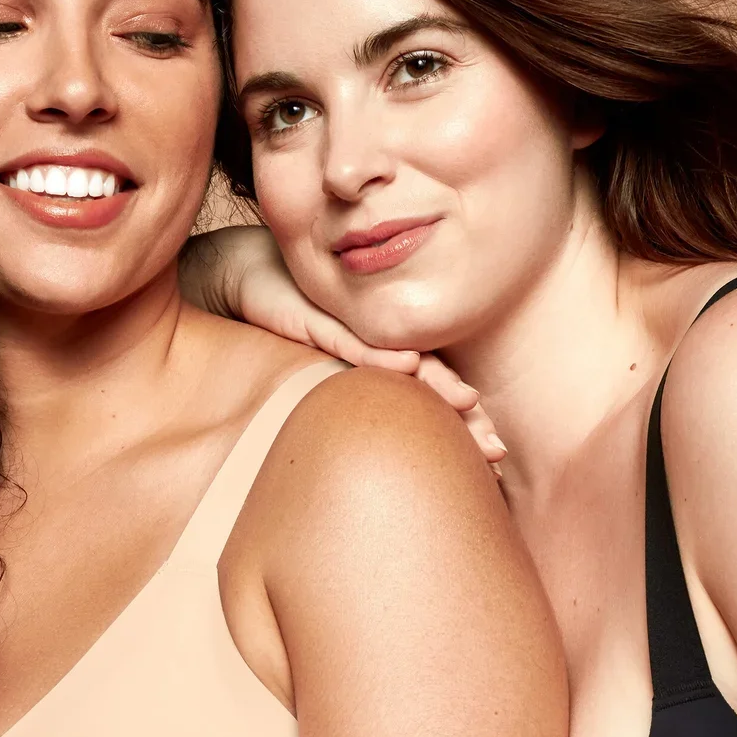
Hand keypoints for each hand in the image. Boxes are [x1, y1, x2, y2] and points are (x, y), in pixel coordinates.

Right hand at [179, 226, 506, 478]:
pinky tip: (409, 365)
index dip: (463, 425)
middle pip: (430, 383)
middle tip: (496, 451)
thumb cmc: (284, 325)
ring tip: (468, 404)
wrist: (239, 277)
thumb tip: (387, 452)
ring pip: (404, 366)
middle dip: (465, 418)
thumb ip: (355, 392)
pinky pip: (352, 341)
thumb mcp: (321, 370)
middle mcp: (374, 344)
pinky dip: (380, 356)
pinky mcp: (319, 320)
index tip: (495, 459)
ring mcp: (350, 331)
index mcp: (381, 360)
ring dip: (438, 386)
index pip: (431, 396)